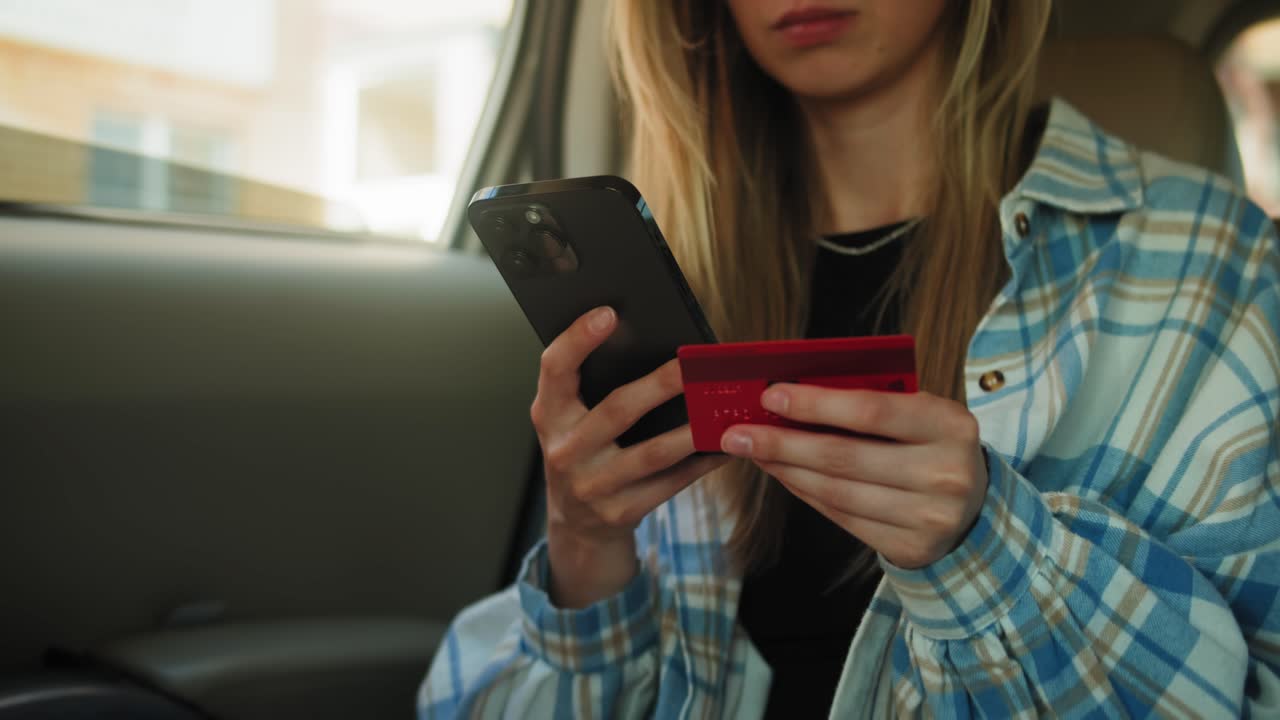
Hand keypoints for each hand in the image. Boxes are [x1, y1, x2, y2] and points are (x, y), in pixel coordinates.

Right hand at [533, 307, 727, 607]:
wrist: (576, 525)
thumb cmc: (582, 453)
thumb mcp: (570, 421)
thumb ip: (590, 387)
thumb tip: (650, 343)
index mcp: (549, 415)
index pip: (555, 369)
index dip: (578, 339)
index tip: (609, 312)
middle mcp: (565, 450)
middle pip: (617, 410)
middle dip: (660, 385)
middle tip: (693, 363)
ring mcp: (593, 486)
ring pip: (652, 453)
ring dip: (692, 429)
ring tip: (721, 405)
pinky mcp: (621, 512)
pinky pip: (671, 483)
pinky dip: (701, 462)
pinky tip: (725, 444)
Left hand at [720, 385, 987, 569]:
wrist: (976, 509)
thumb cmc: (933, 447)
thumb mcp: (920, 415)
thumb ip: (870, 403)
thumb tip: (790, 397)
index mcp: (949, 424)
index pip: (871, 411)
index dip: (815, 405)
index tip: (769, 396)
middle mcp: (944, 473)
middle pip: (844, 457)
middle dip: (782, 443)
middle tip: (738, 433)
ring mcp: (929, 517)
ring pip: (836, 492)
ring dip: (786, 470)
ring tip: (753, 453)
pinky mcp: (910, 547)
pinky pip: (842, 517)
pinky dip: (806, 494)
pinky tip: (783, 475)